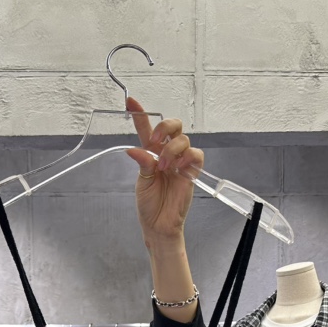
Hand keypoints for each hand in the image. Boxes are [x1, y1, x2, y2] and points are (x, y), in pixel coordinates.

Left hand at [125, 97, 203, 244]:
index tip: (131, 102)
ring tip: (163, 168)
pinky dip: (187, 157)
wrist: (159, 224)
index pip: (146, 128)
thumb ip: (142, 163)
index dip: (140, 114)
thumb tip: (135, 150)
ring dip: (171, 150)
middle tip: (154, 140)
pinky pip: (196, 155)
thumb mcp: (141, 182)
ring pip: (183, 139)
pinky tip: (178, 168)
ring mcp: (180, 161)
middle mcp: (167, 153)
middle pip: (173, 125)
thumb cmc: (149, 204)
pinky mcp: (192, 171)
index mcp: (151, 153)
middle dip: (164, 127)